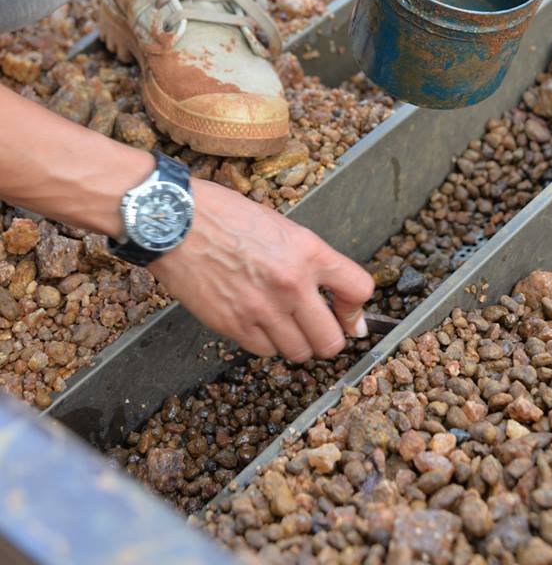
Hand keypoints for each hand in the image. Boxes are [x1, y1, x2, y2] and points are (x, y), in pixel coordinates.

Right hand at [151, 179, 373, 361]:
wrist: (176, 221)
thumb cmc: (224, 215)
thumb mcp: (280, 226)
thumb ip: (308, 259)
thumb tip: (330, 291)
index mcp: (308, 251)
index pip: (359, 289)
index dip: (357, 307)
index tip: (349, 315)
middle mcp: (291, 284)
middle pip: (331, 341)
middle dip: (328, 338)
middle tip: (317, 330)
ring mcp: (262, 308)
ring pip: (298, 353)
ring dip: (296, 343)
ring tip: (284, 325)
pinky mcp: (233, 325)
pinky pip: (264, 351)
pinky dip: (265, 343)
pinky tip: (257, 322)